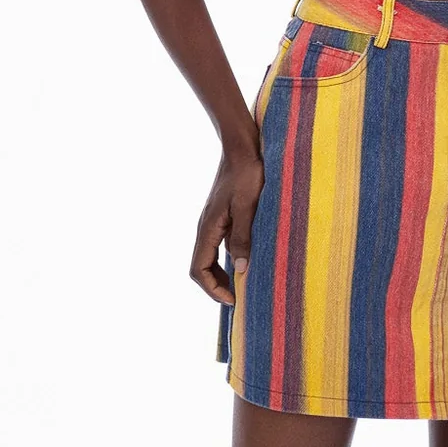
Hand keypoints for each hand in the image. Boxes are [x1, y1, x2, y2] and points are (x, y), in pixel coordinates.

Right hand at [191, 139, 263, 307]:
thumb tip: (241, 270)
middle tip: (238, 297)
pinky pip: (218, 245)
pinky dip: (227, 260)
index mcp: (208, 228)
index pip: (199, 269)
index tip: (233, 299)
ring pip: (209, 257)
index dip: (213, 289)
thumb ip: (243, 238)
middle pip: (201, 267)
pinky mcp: (221, 216)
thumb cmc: (247, 174)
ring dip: (221, 274)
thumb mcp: (248, 207)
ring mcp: (212, 222)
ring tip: (242, 284)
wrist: (241, 147)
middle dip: (215, 286)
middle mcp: (205, 228)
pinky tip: (245, 260)